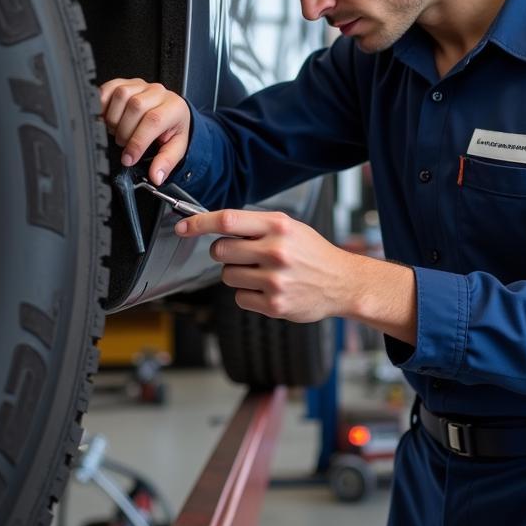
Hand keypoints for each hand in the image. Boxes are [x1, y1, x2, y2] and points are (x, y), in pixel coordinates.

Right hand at [99, 77, 190, 184]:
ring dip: (114, 118)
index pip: (153, 120)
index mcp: (174, 107)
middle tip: (124, 143)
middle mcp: (158, 92)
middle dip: (125, 131)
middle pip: (135, 107)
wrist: (171, 112)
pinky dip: (103, 105)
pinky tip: (106, 118)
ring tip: (118, 130)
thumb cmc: (172, 128)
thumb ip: (166, 162)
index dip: (137, 142)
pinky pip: (109, 88)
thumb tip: (156, 176)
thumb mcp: (176, 147)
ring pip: (121, 95)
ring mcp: (141, 85)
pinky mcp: (125, 82)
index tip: (128, 158)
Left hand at [175, 209, 354, 322]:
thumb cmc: (313, 253)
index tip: (183, 227)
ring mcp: (275, 280)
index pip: (226, 221)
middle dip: (222, 253)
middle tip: (241, 254)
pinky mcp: (274, 304)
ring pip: (227, 276)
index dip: (199, 223)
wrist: (343, 283)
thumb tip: (215, 225)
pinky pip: (239, 297)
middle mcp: (276, 252)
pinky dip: (248, 294)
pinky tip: (268, 289)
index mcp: (278, 227)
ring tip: (262, 273)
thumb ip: (255, 226)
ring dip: (237, 274)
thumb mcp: (289, 227)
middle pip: (220, 251)